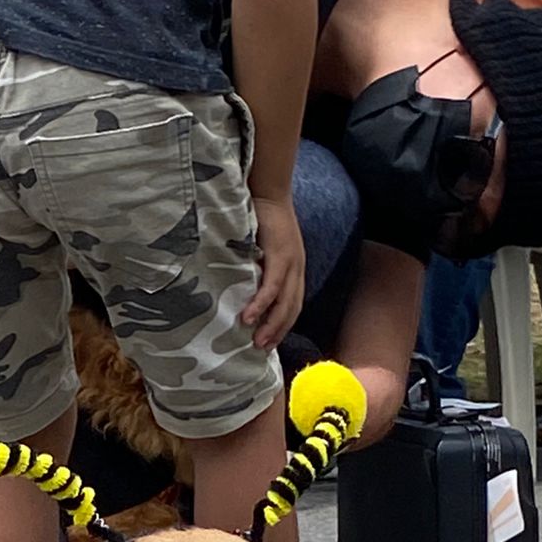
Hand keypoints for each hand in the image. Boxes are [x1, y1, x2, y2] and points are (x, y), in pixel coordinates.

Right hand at [242, 195, 305, 352]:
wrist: (269, 190)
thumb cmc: (262, 218)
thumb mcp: (265, 248)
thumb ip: (260, 267)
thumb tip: (244, 288)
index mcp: (295, 269)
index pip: (293, 305)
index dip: (283, 327)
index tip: (269, 344)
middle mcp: (297, 269)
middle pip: (292, 309)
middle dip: (278, 333)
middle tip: (261, 351)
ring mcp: (291, 262)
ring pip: (284, 302)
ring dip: (271, 325)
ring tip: (256, 342)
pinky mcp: (280, 254)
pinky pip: (271, 285)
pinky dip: (261, 304)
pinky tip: (249, 317)